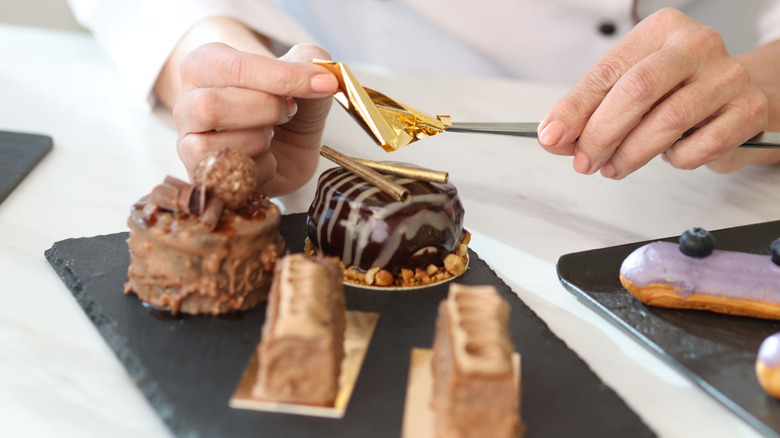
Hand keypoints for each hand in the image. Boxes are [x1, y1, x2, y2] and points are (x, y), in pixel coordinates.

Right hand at [174, 42, 337, 196]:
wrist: (291, 145)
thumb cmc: (289, 102)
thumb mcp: (304, 73)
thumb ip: (310, 63)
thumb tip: (322, 79)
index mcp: (204, 65)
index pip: (235, 68)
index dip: (283, 78)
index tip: (323, 84)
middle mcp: (187, 103)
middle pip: (209, 107)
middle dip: (264, 111)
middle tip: (289, 110)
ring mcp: (189, 144)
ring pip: (213, 146)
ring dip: (259, 141)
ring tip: (273, 135)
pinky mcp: (203, 178)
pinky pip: (228, 176)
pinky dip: (261, 169)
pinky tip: (268, 158)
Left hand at [537, 8, 767, 177]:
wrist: (739, 99)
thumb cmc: (676, 92)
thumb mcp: (628, 91)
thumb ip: (590, 112)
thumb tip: (554, 137)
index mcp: (661, 29)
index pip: (608, 71)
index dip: (575, 108)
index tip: (552, 136)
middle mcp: (697, 45)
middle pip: (637, 91)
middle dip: (601, 134)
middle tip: (584, 161)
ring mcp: (727, 76)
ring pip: (667, 122)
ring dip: (631, 154)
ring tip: (614, 167)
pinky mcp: (747, 110)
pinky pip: (701, 147)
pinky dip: (677, 160)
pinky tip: (671, 155)